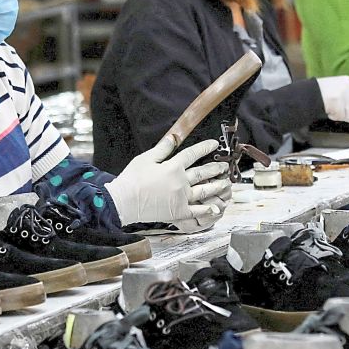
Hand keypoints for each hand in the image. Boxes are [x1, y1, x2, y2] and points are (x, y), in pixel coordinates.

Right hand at [105, 136, 229, 226]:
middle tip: (224, 166)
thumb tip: (174, 136)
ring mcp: (181, 198)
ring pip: (205, 191)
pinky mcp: (178, 212)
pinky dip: (207, 209)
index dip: (205, 148)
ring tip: (225, 182)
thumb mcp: (146, 158)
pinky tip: (216, 207)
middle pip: (203, 172)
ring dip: (217, 186)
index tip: (213, 145)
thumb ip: (163, 148)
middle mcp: (181, 182)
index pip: (193, 154)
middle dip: (215, 168)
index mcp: (173, 167)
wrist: (123, 202)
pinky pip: (197, 211)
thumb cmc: (132, 179)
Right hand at [316, 77, 348, 122]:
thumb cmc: (324, 93)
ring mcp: (343, 93)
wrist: (309, 93)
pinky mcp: (336, 100)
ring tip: (334, 109)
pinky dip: (335, 116)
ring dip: (342, 116)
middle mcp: (348, 87)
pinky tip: (330, 109)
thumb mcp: (340, 91)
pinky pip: (341, 116)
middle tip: (341, 112)